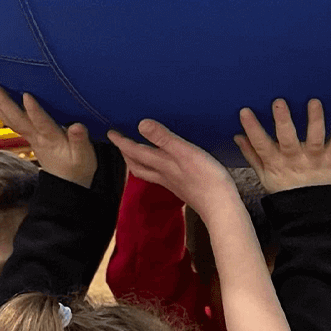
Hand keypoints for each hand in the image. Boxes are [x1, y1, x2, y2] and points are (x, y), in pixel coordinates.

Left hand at [0, 85, 96, 187]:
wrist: (67, 184)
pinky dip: (2, 111)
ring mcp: (31, 138)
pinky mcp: (29, 137)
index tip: (26, 95)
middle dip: (5, 103)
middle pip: (18, 120)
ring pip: (11, 120)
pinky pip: (12, 123)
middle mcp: (37, 137)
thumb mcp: (84, 156)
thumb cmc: (78, 168)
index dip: (34, 110)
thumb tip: (77, 126)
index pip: (42, 124)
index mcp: (52, 140)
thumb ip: (80, 141)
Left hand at [108, 119, 234, 212]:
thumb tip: (141, 124)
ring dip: (139, 163)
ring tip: (138, 153)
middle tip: (121, 144)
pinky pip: (162, 176)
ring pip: (149, 172)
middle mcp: (163, 175)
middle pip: (138, 166)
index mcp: (161, 164)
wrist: (219, 205)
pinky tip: (166, 165)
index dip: (121, 142)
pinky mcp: (184, 188)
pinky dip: (156, 168)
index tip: (110, 133)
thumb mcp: (184, 152)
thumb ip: (164, 138)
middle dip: (127, 154)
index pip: (135, 151)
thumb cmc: (205, 177)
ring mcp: (173, 183)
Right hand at [235, 99, 330, 194]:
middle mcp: (295, 160)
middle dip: (283, 120)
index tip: (245, 111)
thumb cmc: (285, 189)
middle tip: (279, 102)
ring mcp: (315, 159)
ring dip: (315, 119)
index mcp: (275, 162)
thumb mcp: (264, 176)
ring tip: (313, 102)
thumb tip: (237, 136)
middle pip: (288, 139)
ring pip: (315, 138)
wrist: (311, 211)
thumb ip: (251, 154)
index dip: (252, 128)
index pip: (261, 144)